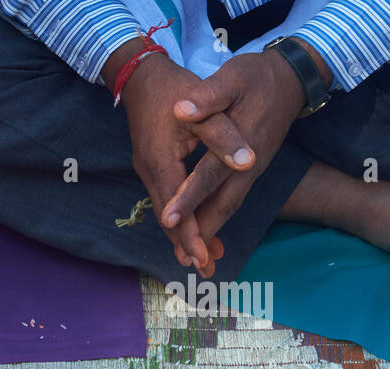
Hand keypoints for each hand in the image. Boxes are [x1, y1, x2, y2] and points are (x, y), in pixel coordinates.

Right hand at [117, 51, 226, 274]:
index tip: (204, 258)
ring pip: (167, 211)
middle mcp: (150, 172)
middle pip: (168, 218)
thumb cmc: (175, 89)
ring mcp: (148, 170)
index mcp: (161, 162)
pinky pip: (167, 199)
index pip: (176, 209)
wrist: (143, 77)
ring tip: (205, 257)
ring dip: (185, 234)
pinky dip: (181, 217)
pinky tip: (195, 226)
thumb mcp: (203, 108)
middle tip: (206, 269)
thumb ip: (223, 137)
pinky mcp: (153, 166)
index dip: (191, 234)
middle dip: (187, 244)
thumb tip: (246, 161)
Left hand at [162, 50, 307, 252]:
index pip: (209, 176)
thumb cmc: (257, 76)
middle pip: (223, 204)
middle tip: (183, 258)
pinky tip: (202, 231)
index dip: (189, 198)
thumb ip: (208, 96)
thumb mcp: (232, 77)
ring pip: (228, 206)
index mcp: (241, 142)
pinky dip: (216, 217)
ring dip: (210, 231)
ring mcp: (252, 169)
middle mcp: (250, 164)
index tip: (168, 219)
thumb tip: (182, 109)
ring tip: (190, 257)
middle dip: (202, 232)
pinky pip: (231, 199)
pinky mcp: (251, 170)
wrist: (292, 77)